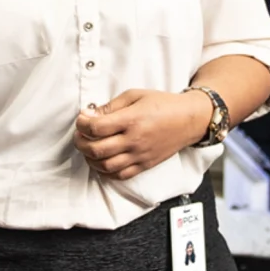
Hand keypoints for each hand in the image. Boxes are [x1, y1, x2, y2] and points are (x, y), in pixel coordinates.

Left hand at [74, 88, 209, 179]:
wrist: (189, 119)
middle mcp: (134, 141)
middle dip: (81, 142)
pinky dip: (106, 171)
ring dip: (90, 158)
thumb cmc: (162, 104)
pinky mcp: (145, 165)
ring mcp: (139, 156)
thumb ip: (111, 106)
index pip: (96, 128)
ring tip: (89, 147)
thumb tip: (90, 114)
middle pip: (96, 149)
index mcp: (131, 120)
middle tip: (80, 134)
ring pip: (105, 166)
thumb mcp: (135, 95)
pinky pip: (120, 175)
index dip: (82, 124)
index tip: (82, 118)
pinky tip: (102, 160)